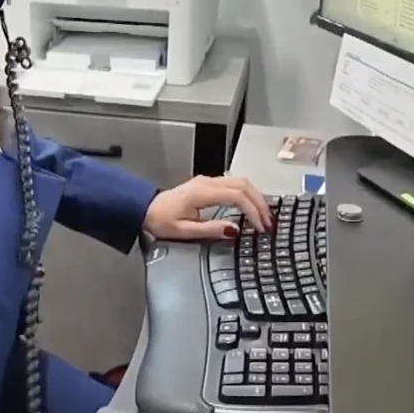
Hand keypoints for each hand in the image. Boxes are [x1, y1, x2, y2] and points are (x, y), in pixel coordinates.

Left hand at [144, 176, 272, 240]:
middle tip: (268, 222)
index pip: (237, 196)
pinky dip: (248, 195)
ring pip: (241, 182)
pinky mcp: (208, 184)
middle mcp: (207, 182)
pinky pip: (234, 184)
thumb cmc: (160, 220)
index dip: (252, 211)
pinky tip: (252, 207)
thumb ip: (210, 230)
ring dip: (256, 197)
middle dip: (260, 204)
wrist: (145, 209)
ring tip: (264, 216)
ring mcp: (208, 181)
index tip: (260, 227)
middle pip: (244, 185)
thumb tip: (234, 230)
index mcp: (202, 193)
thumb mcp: (183, 231)